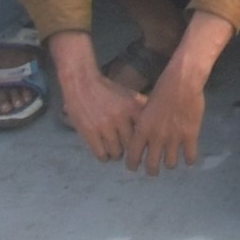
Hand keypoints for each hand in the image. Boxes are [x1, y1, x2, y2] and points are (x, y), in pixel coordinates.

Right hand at [53, 39, 136, 159]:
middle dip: (129, 150)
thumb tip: (157, 123)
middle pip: (131, 146)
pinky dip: (104, 157)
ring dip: (116, 154)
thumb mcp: (128, 95)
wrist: (82, 83)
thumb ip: (142, 108)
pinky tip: (104, 151)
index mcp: (132, 107)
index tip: (143, 144)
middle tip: (127, 149)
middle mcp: (120, 117)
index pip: (145, 133)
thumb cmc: (108, 91)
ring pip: (116, 153)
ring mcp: (104, 126)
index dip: (144, 141)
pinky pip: (102, 155)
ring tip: (114, 150)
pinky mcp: (90, 133)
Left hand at [127, 41, 216, 175]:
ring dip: (170, 164)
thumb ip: (142, 127)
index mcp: (142, 130)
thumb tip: (139, 141)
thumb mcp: (144, 109)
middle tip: (154, 170)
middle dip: (152, 171)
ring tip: (172, 161)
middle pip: (152, 166)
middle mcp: (156, 138)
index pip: (133, 157)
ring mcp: (174, 138)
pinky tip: (189, 160)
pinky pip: (190, 156)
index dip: (133, 165)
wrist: (182, 81)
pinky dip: (190, 160)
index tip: (135, 167)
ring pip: (171, 164)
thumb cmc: (162, 90)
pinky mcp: (190, 135)